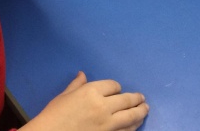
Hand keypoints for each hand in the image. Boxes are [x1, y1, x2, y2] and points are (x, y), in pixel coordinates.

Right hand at [21, 72, 148, 130]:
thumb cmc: (55, 114)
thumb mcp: (64, 95)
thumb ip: (77, 85)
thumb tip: (82, 74)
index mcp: (91, 92)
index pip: (113, 86)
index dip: (116, 87)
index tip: (118, 90)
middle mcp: (103, 106)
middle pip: (126, 100)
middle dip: (136, 99)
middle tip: (142, 98)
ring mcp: (109, 125)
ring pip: (131, 117)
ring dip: (140, 112)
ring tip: (145, 109)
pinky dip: (134, 127)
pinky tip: (136, 125)